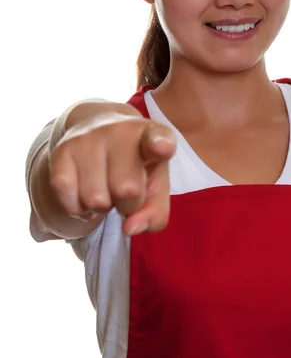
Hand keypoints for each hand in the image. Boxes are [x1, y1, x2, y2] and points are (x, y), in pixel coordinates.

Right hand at [48, 109, 175, 235]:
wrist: (98, 128)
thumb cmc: (136, 165)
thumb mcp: (156, 186)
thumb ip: (155, 214)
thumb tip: (129, 229)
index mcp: (151, 136)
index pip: (157, 138)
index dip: (161, 146)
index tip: (163, 147)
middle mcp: (119, 132)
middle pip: (126, 190)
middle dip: (128, 205)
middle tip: (126, 191)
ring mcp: (88, 138)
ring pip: (95, 200)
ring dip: (101, 207)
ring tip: (105, 188)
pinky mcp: (61, 150)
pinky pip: (66, 196)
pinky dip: (77, 208)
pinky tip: (84, 194)